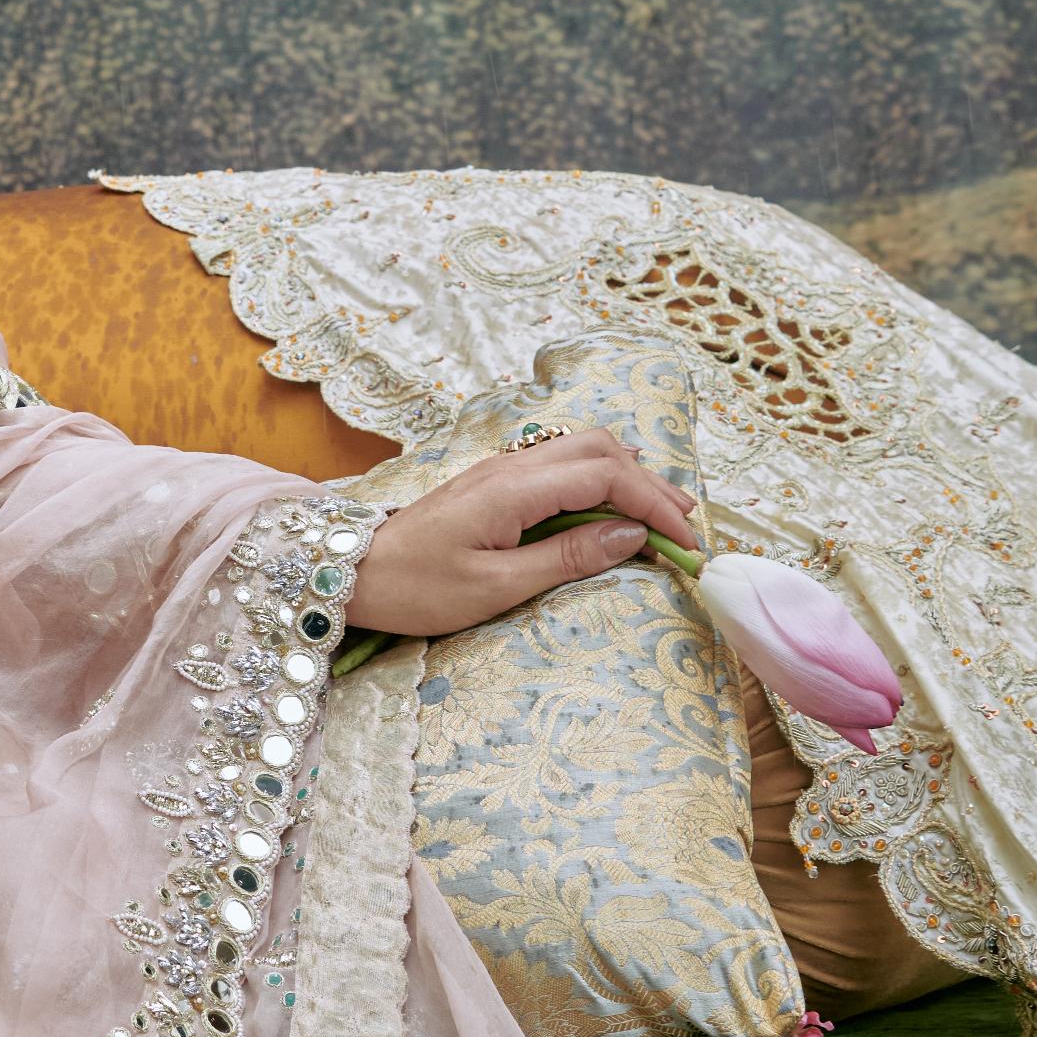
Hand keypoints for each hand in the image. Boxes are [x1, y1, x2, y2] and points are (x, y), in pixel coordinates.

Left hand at [345, 429, 698, 638]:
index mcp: (514, 489)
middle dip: (651, 484)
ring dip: (628, 475)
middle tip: (684, 528)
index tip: (685, 542)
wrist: (352, 571)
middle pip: (602, 448)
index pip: (607, 474)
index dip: (655, 504)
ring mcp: (501, 467)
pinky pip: (561, 462)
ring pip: (583, 448)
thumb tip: (631, 536)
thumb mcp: (495, 588)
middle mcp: (512, 465)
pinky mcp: (495, 480)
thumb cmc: (416, 588)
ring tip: (661, 515)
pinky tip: (613, 505)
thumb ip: (567, 558)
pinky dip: (600, 478)